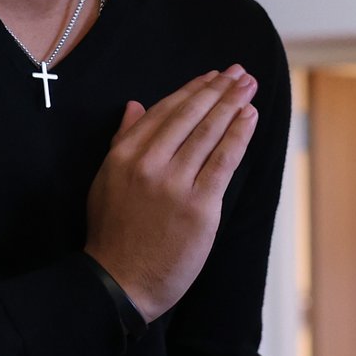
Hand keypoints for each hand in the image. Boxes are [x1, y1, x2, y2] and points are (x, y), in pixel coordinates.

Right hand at [85, 68, 259, 321]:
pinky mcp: (199, 206)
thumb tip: (134, 105)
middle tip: (239, 73)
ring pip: (209, 133)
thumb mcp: (105, 181)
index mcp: (124, 155)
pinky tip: (250, 117)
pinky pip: (223, 161)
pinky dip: (239, 135)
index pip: (163, 111)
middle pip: (190, 116)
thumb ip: (122, 141)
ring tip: (248, 86)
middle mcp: (148, 163)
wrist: (120, 283)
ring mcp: (175, 184)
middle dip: (218, 89)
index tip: (211, 76)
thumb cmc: (113, 236)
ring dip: (232, 104)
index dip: (191, 90)